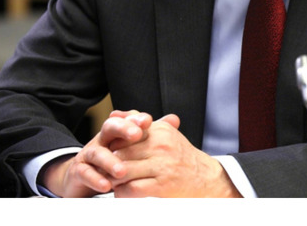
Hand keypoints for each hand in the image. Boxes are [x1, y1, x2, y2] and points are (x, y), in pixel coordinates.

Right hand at [40, 110, 151, 197]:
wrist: (82, 177)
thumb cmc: (112, 160)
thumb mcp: (132, 148)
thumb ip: (153, 134)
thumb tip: (174, 119)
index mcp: (116, 132)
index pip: (126, 120)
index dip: (136, 119)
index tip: (148, 121)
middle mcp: (102, 139)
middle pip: (110, 127)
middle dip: (123, 129)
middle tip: (137, 135)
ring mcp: (89, 154)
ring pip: (98, 153)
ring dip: (110, 161)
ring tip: (123, 171)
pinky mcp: (79, 170)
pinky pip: (85, 172)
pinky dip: (95, 179)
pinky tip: (106, 185)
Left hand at [109, 114, 241, 197]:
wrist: (205, 178)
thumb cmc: (179, 156)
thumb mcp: (164, 133)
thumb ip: (140, 122)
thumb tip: (115, 114)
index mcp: (160, 130)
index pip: (126, 133)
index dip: (113, 144)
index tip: (108, 152)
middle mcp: (161, 145)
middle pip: (121, 152)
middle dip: (108, 162)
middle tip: (102, 169)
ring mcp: (162, 166)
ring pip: (123, 170)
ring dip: (112, 178)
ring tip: (109, 181)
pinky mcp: (161, 186)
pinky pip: (131, 189)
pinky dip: (121, 192)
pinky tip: (121, 192)